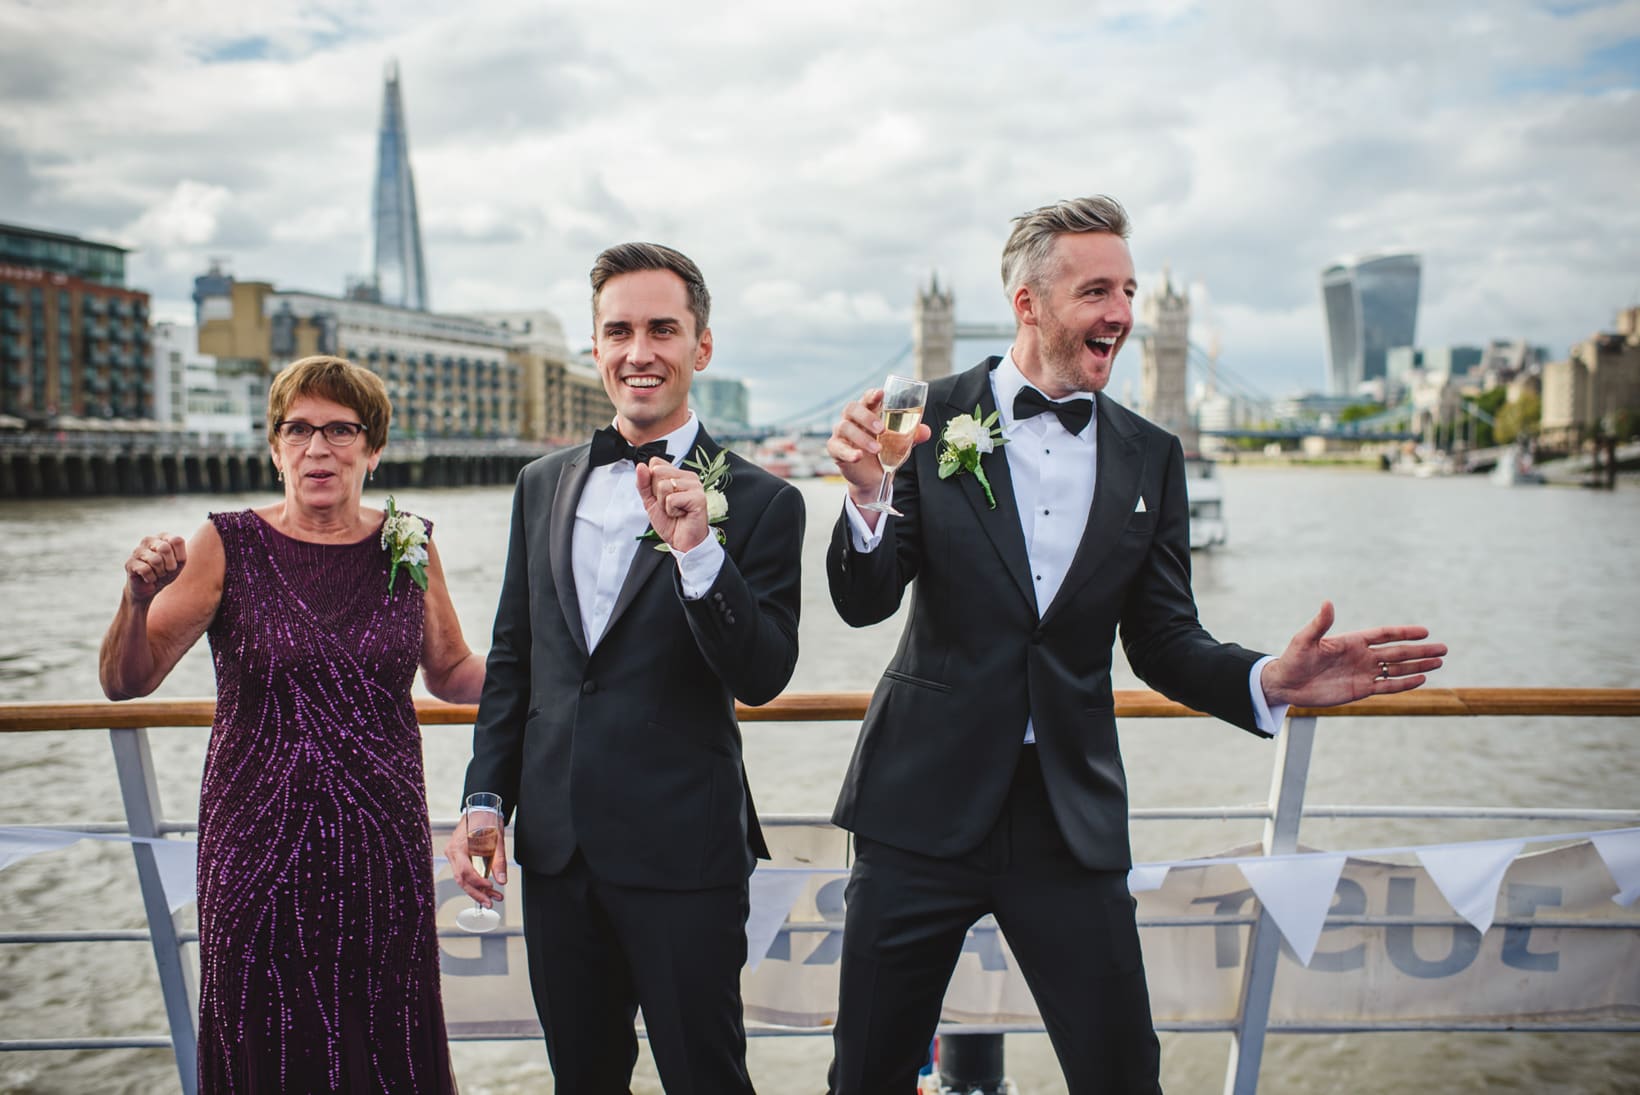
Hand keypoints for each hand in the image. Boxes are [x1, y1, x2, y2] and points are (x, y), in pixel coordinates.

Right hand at [123, 534, 186, 604]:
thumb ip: (180, 553)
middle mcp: (148, 540)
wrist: (150, 588)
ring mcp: (137, 550)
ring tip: (157, 574)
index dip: (179, 556)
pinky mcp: (129, 563)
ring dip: (160, 573)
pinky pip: (146, 570)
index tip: (175, 562)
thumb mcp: (180, 563)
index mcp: (163, 537)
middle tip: (165, 570)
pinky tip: (148, 578)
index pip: (176, 540)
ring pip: (156, 560)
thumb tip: (169, 546)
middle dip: (170, 565)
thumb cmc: (167, 572)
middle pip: (165, 548)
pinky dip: (151, 578)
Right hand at [446, 818, 507, 906]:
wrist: (481, 809)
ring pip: (463, 879)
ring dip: (478, 890)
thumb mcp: (496, 840)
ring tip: (493, 898)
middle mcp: (452, 853)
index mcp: (458, 847)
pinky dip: (475, 882)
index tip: (491, 887)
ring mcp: (453, 855)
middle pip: (462, 879)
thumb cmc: (486, 819)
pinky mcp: (458, 857)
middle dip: (477, 893)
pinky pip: (464, 873)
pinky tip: (487, 889)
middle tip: (491, 902)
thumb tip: (502, 880)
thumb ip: (499, 861)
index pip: (465, 872)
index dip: (478, 882)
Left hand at [636, 458, 708, 552]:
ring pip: (663, 486)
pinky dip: (672, 511)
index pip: (655, 463)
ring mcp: (695, 486)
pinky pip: (672, 499)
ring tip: (676, 510)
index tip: (661, 497)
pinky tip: (682, 514)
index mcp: (678, 474)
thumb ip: (643, 483)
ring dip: (664, 504)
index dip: (651, 483)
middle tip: (669, 505)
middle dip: (657, 493)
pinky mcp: (698, 497)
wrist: (683, 542)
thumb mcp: (650, 501)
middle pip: (658, 471)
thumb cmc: (670, 522)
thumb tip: (641, 467)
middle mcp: (688, 477)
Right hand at [825, 388, 932, 508]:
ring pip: (845, 427)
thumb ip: (913, 436)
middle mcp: (852, 419)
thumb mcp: (902, 444)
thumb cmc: (886, 452)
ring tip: (877, 449)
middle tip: (882, 429)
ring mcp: (841, 433)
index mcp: (868, 412)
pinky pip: (837, 447)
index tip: (881, 393)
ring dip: (862, 437)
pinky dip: (848, 452)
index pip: (867, 398)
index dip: (872, 394)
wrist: (874, 477)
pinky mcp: (835, 449)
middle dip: (867, 417)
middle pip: (852, 408)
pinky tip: (858, 457)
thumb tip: (926, 431)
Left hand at [1260, 601, 1446, 706]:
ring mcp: (1363, 673)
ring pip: (1396, 669)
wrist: (1286, 684)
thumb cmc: (1293, 659)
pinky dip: (1404, 683)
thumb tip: (1327, 602)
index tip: (1425, 631)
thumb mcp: (1305, 640)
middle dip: (1420, 651)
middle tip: (1444, 649)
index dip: (1404, 633)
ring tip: (1439, 662)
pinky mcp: (1360, 690)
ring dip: (1418, 666)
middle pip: (1397, 652)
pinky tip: (1421, 679)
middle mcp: (1361, 656)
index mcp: (1352, 641)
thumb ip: (1320, 624)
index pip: (1384, 635)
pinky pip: (1387, 686)